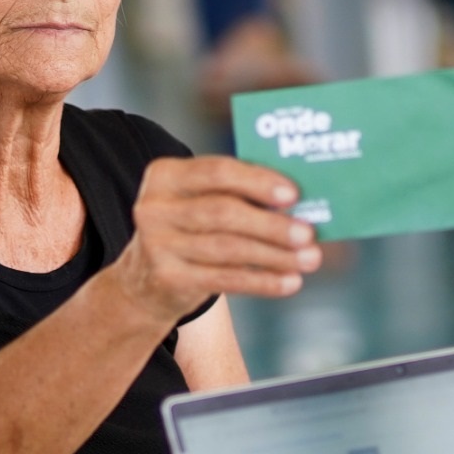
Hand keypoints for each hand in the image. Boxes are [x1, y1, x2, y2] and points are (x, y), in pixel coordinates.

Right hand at [108, 156, 320, 321]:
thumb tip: (299, 203)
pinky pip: (224, 279)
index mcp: (166, 174)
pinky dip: (262, 281)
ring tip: (309, 259)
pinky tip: (290, 282)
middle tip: (309, 233)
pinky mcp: (167, 279)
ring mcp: (157, 245)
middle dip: (271, 223)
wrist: (144, 282)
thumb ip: (238, 194)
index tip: (293, 194)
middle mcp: (155, 208)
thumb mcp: (200, 203)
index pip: (216, 171)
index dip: (257, 181)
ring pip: (227, 248)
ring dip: (275, 255)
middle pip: (223, 212)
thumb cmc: (191, 231)